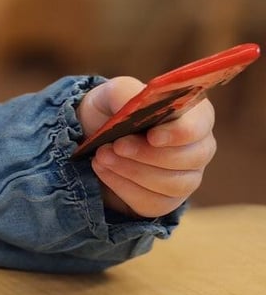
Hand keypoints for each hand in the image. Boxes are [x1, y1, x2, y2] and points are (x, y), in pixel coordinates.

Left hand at [77, 76, 215, 219]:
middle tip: (116, 146)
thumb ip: (126, 91)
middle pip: (190, 158)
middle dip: (148, 154)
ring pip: (173, 184)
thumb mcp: (113, 94)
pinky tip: (104, 170)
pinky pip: (153, 202)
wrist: (93, 140)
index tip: (152, 136)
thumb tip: (138, 103)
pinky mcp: (166, 201)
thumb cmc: (114, 111)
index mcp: (194, 114)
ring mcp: (186, 177)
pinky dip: (123, 187)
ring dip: (132, 171)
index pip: (201, 125)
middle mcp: (199, 147)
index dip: (180, 133)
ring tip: (102, 156)